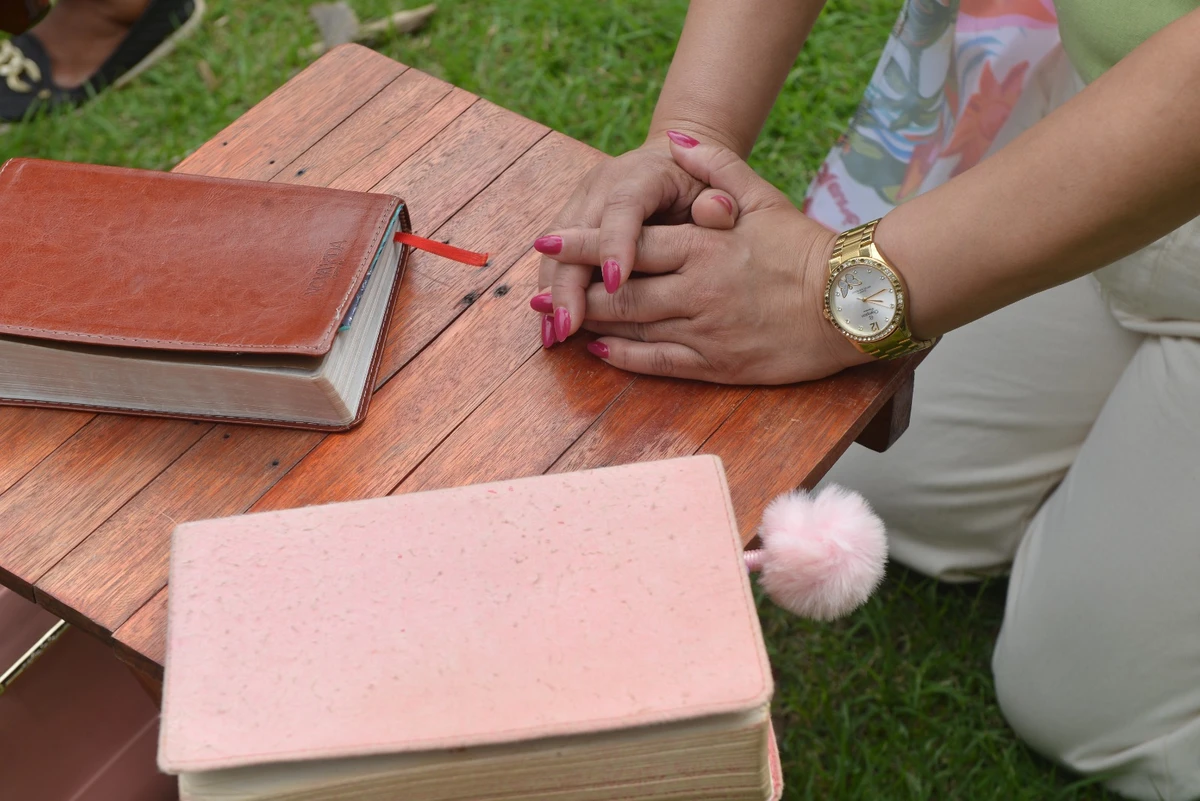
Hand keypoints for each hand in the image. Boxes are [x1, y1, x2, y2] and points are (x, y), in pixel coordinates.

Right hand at [534, 133, 740, 344]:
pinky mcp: (571, 226)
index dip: (615, 243)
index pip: (622, 206)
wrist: (675, 167)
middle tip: (572, 325)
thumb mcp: (718, 190)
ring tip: (556, 335)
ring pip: (558, 250)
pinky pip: (555, 261)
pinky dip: (553, 295)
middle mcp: (602, 187)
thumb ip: (720, 202)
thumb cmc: (701, 188)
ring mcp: (581, 205)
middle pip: (576, 233)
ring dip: (553, 294)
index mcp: (641, 175)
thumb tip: (717, 209)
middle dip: (570, 282)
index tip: (617, 283)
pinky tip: (554, 329)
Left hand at [535, 137, 871, 384]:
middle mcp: (697, 290)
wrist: (852, 303)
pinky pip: (658, 362)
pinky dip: (624, 356)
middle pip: (621, 290)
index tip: (549, 238)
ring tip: (559, 318)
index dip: (586, 243)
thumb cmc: (804, 248)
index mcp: (704, 247)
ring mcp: (705, 331)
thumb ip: (716, 166)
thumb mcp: (762, 197)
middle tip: (538, 291)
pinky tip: (600, 350)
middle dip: (575, 289)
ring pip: (633, 327)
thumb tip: (676, 140)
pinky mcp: (718, 365)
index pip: (631, 243)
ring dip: (591, 323)